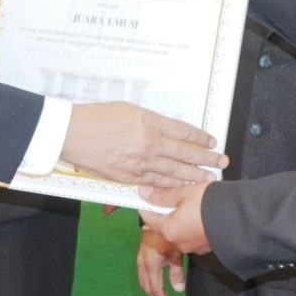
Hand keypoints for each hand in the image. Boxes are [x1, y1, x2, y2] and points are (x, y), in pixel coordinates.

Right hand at [61, 102, 226, 190]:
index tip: (211, 141)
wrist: (73, 134)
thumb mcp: (128, 109)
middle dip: (207, 158)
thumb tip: (165, 129)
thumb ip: (149, 121)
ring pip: (175, 171)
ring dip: (195, 175)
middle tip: (222, 161)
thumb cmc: (97, 117)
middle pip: (186, 153)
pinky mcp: (130, 177)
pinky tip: (183, 186)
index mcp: (151, 123)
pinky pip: (157, 182)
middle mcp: (151, 144)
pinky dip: (172, 185)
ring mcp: (141, 163)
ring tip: (209, 178)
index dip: (200, 137)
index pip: (184, 132)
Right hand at [135, 225, 187, 295]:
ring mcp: (140, 257)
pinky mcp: (142, 254)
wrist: (157, 216)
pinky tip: (155, 283)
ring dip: (150, 290)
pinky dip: (148, 281)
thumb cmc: (168, 233)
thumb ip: (176, 271)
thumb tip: (179, 289)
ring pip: (142, 280)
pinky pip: (142, 273)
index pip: (154, 287)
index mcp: (151, 262)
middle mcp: (143, 262)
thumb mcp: (176, 252)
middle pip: (146, 286)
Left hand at [143, 180, 210, 256]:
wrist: (241, 218)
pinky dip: (194, 226)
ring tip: (190, 204)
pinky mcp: (208, 247)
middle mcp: (180, 243)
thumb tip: (145, 193)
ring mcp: (195, 247)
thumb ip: (163, 195)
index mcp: (169, 230)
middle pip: (166, 226)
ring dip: (182, 219)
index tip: (146, 198)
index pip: (150, 219)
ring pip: (181, 231)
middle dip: (166, 212)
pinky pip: (195, 235)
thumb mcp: (184, 193)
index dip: (146, 207)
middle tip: (170, 197)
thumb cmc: (210, 204)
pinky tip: (201, 214)